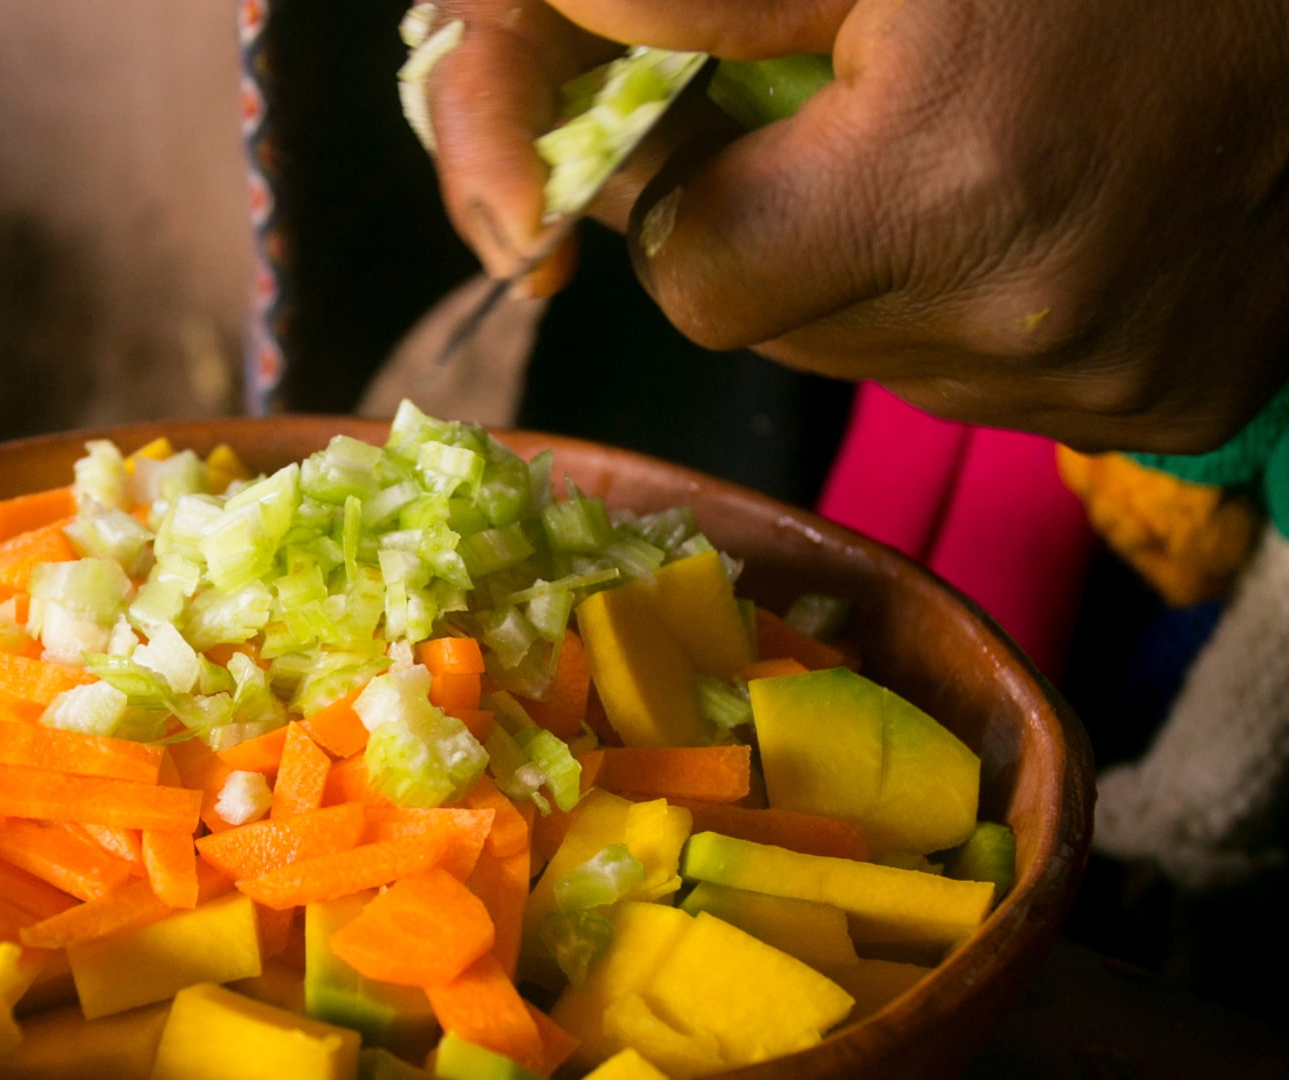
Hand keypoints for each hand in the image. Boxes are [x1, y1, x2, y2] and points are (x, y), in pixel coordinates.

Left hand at [423, 0, 1288, 452]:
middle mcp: (1024, 317)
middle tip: (838, 141)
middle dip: (777, 244)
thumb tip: (564, 53)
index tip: (720, 145)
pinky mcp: (1173, 400)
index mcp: (943, 187)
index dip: (687, 209)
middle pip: (782, 336)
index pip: (696, 282)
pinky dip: (984, 317)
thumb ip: (707, 4)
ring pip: (881, 367)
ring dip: (879, 282)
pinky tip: (1045, 222)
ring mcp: (1106, 377)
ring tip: (959, 166)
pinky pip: (996, 389)